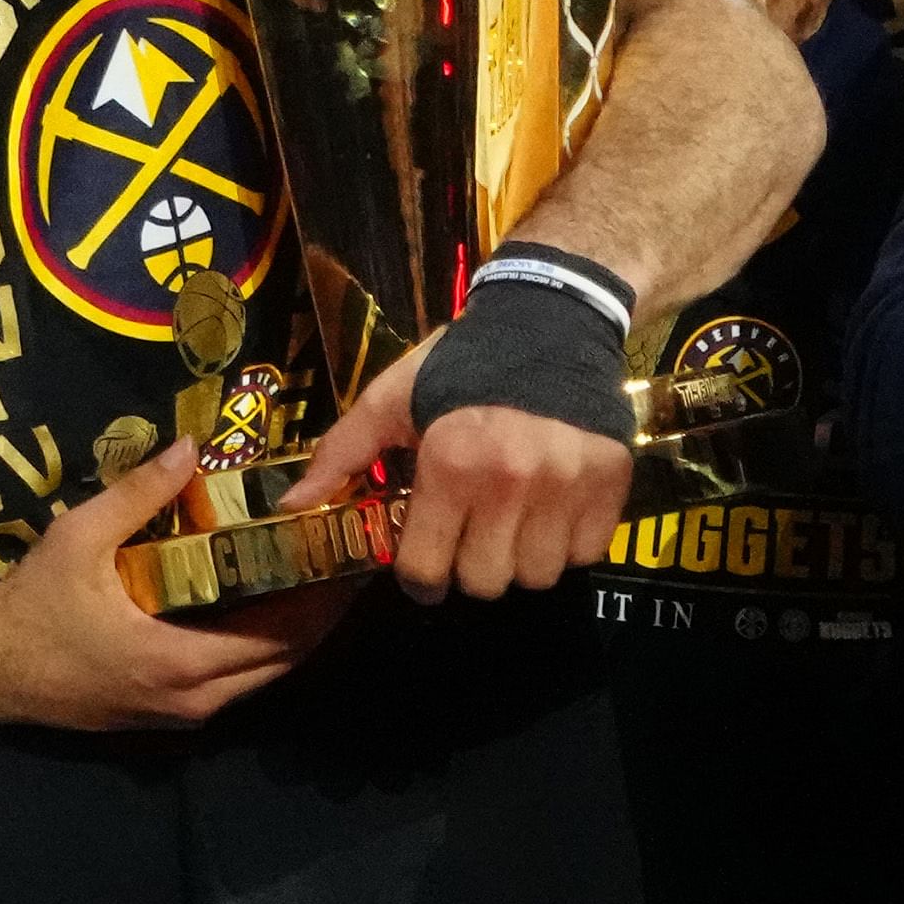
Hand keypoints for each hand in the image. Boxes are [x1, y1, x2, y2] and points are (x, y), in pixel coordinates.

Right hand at [0, 444, 362, 728]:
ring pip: (263, 677)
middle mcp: (196, 699)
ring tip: (310, 578)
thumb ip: (138, 495)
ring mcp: (184, 713)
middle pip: (285, 662)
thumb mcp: (79, 538)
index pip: (280, 638)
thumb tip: (191, 448)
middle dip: (319, 614)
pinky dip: (259, 647)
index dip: (320, 600)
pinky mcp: (171, 713)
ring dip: (292, 632)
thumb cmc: (35, 604)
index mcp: (181, 662)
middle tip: (337, 561)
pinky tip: (261, 606)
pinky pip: (236, 682)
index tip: (343, 558)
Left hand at [294, 333, 633, 602]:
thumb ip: (342, 454)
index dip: (418, 578)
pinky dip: (565, 545)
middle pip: (486, 582)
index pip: (428, 569)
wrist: (552, 321)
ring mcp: (567, 487)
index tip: (422, 569)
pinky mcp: (612, 487)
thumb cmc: (461, 364)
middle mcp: (512, 482)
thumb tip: (292, 505)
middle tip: (467, 535)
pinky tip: (547, 511)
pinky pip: (585, 555)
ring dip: (519, 559)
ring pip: (538, 576)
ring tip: (508, 521)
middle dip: (469, 567)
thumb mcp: (391, 397)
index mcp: (451, 462)